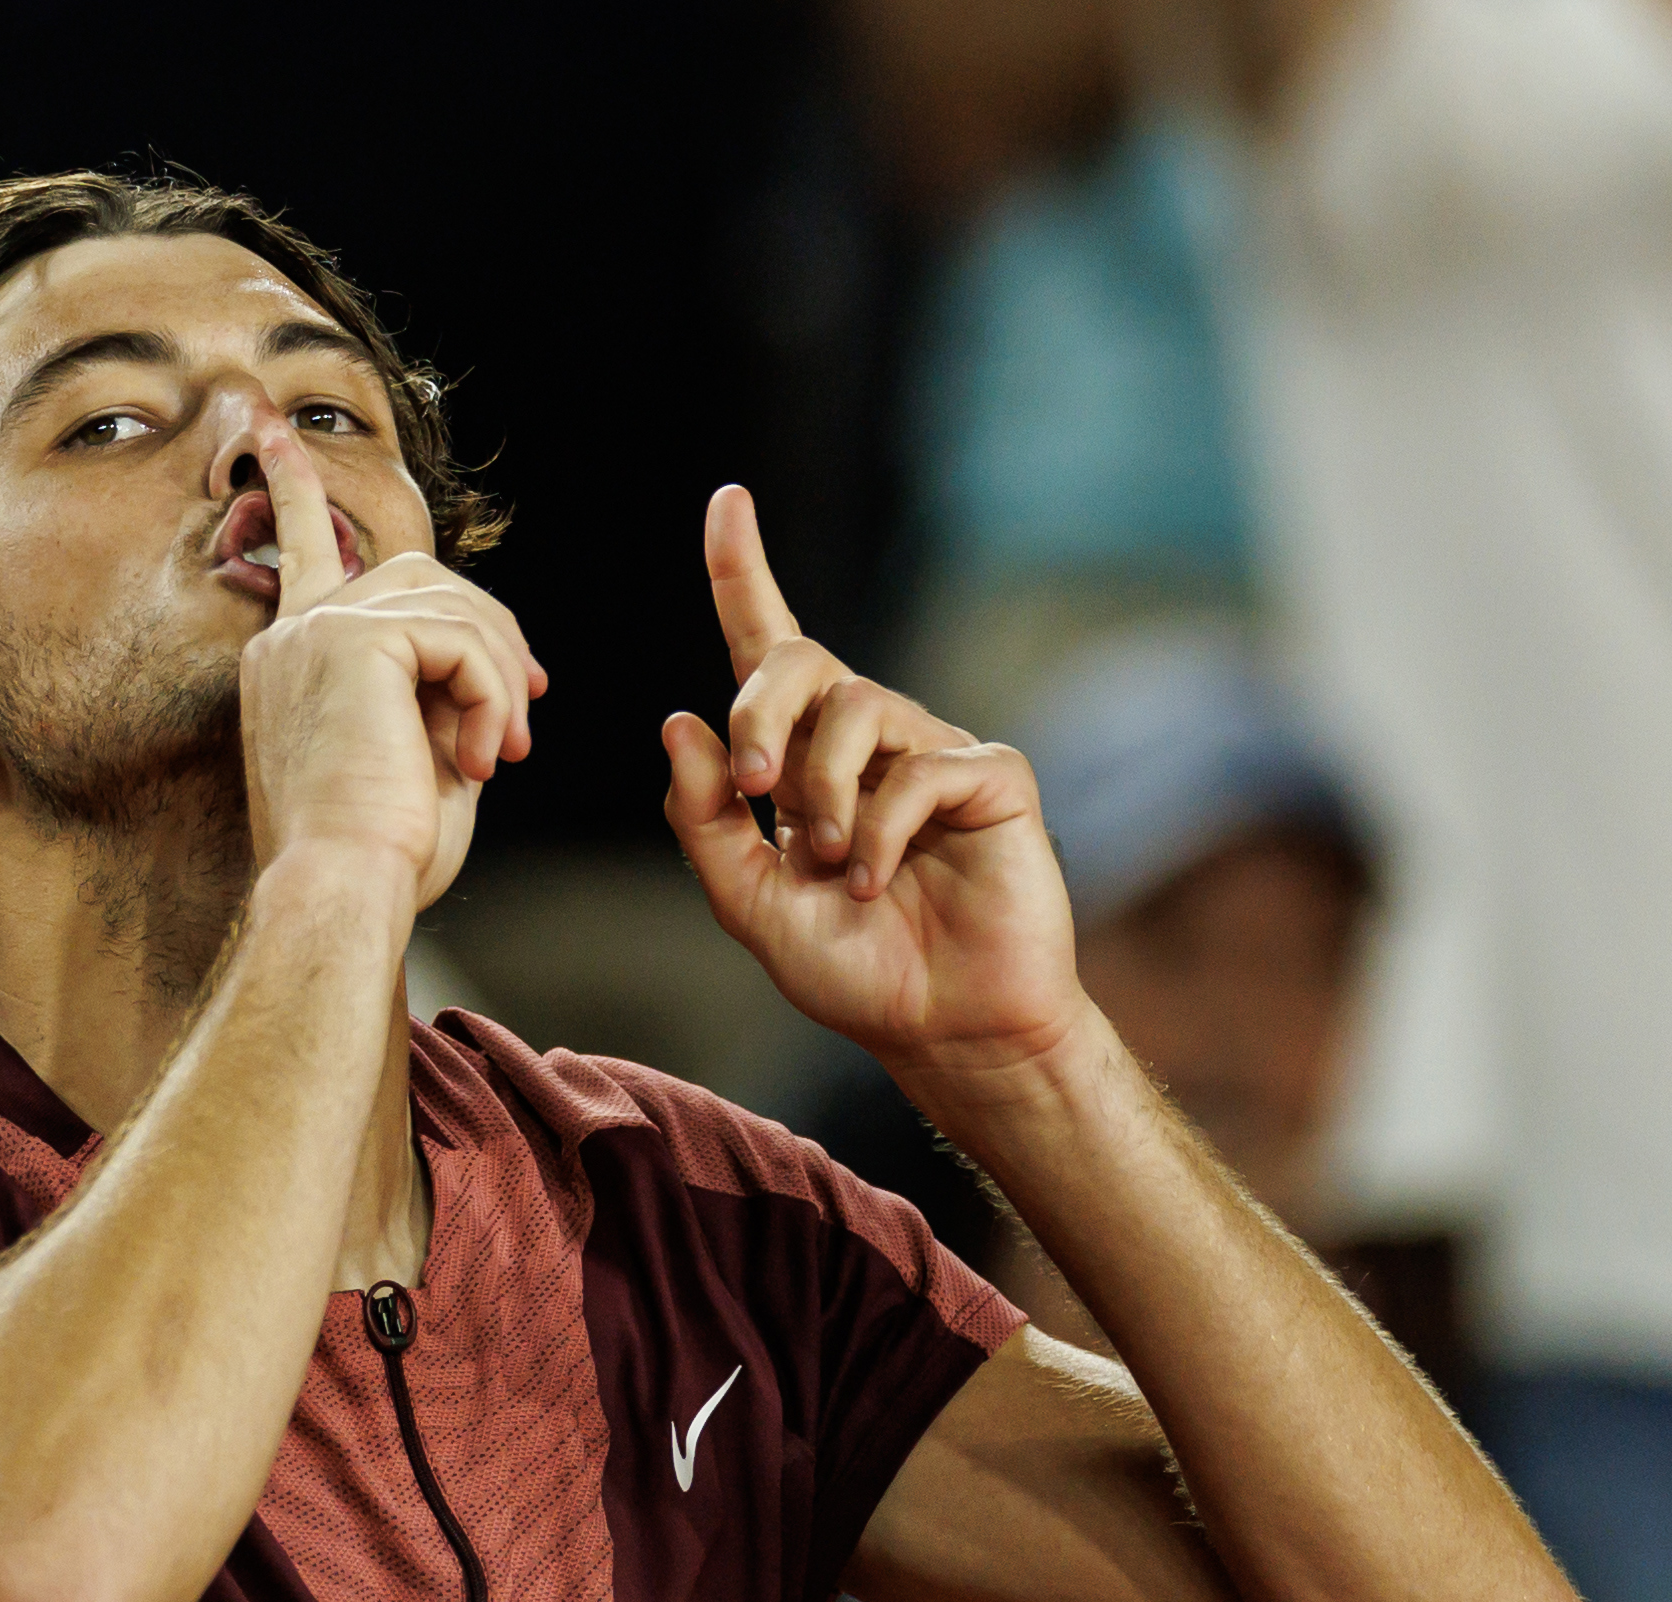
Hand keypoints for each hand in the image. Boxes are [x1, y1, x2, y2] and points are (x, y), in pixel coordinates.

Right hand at [238, 414, 542, 908]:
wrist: (343, 890)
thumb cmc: (379, 856)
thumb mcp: (412, 755)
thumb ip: (432, 689)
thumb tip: (491, 660)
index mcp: (290, 660)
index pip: (300, 547)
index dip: (291, 483)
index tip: (267, 424)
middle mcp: (292, 634)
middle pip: (422, 575)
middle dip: (491, 634)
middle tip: (526, 715)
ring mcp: (316, 629)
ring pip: (451, 602)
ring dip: (500, 674)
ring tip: (504, 751)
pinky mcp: (353, 637)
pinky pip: (460, 636)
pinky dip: (493, 694)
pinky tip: (483, 756)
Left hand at [663, 487, 1083, 1092]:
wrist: (943, 1030)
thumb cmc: (855, 970)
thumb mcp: (749, 904)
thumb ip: (706, 821)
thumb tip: (679, 721)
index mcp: (804, 758)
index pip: (767, 648)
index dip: (742, 573)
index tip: (725, 502)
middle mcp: (867, 740)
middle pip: (800, 658)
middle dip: (760, 713)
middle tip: (755, 789)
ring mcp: (933, 751)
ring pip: (856, 707)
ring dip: (823, 791)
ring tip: (830, 863)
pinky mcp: (992, 778)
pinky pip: (919, 768)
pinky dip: (879, 831)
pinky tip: (877, 881)